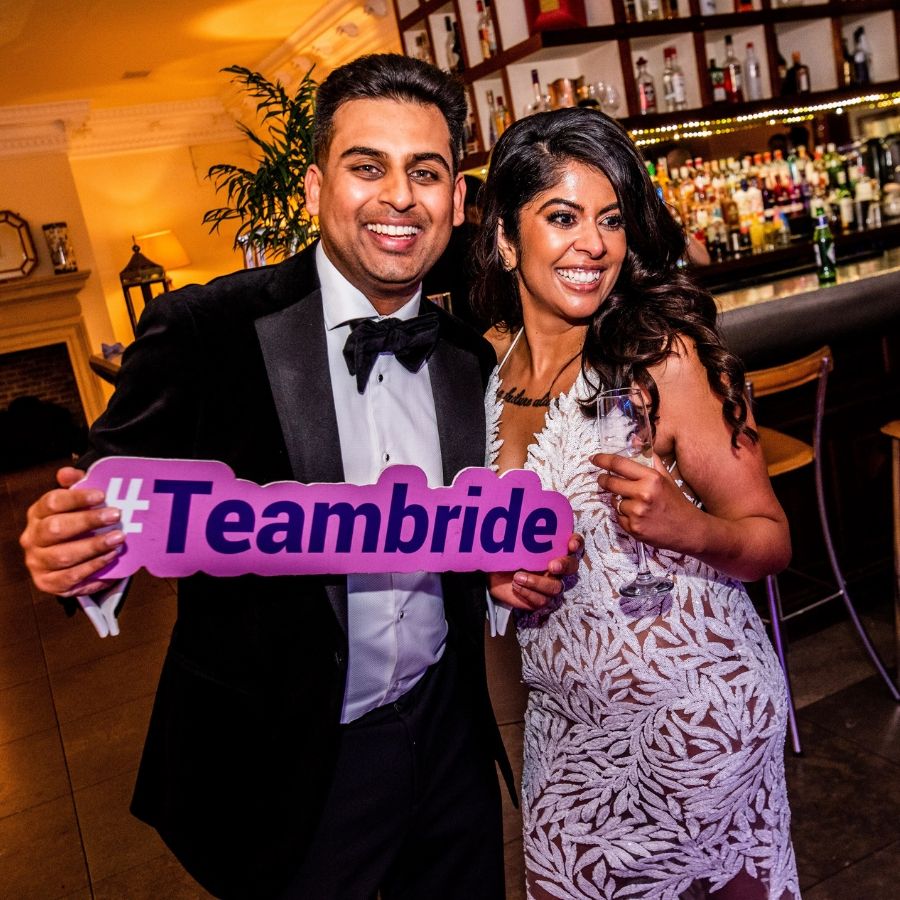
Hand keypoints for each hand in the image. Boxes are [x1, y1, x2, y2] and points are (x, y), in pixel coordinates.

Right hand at [20, 466, 124, 596]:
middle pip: (56, 529)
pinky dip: (93, 568)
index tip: (102, 495)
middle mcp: (32, 538)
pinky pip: (71, 577)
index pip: (52, 502)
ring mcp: (38, 562)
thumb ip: (74, 486)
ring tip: (118, 539)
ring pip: (63, 556)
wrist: (65, 562)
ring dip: (94, 546)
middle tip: (116, 515)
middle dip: (88, 521)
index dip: (77, 498)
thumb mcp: (74, 505)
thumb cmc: (74, 525)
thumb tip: (67, 472)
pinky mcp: (48, 583)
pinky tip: (111, 558)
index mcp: (37, 514)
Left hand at [487, 533, 583, 610]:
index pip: (574, 543)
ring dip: (538, 582)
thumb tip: (506, 512)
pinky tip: (516, 586)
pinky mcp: (539, 599)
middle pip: (572, 567)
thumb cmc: (504, 554)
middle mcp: (555, 566)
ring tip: (518, 577)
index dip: (577, 543)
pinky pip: (542, 600)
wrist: (491, 574)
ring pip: (556, 587)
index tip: (571, 544)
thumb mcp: (508, 540)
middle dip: (565, 565)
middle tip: (552, 566)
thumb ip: (514, 529)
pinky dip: (528, 593)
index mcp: (552, 549)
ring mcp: (548, 584)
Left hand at [593, 452, 695, 550]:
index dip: (603, 460)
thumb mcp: (665, 477)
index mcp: (651, 478)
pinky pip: (618, 517)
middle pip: (611, 482)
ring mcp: (637, 512)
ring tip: (635, 504)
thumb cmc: (676, 503)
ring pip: (614, 501)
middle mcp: (643, 494)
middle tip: (603, 479)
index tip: (594, 459)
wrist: (688, 530)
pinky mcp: (633, 528)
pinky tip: (638, 516)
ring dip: (619, 500)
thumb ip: (649, 459)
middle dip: (603, 480)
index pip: (619, 464)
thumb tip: (634, 440)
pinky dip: (624, 515)